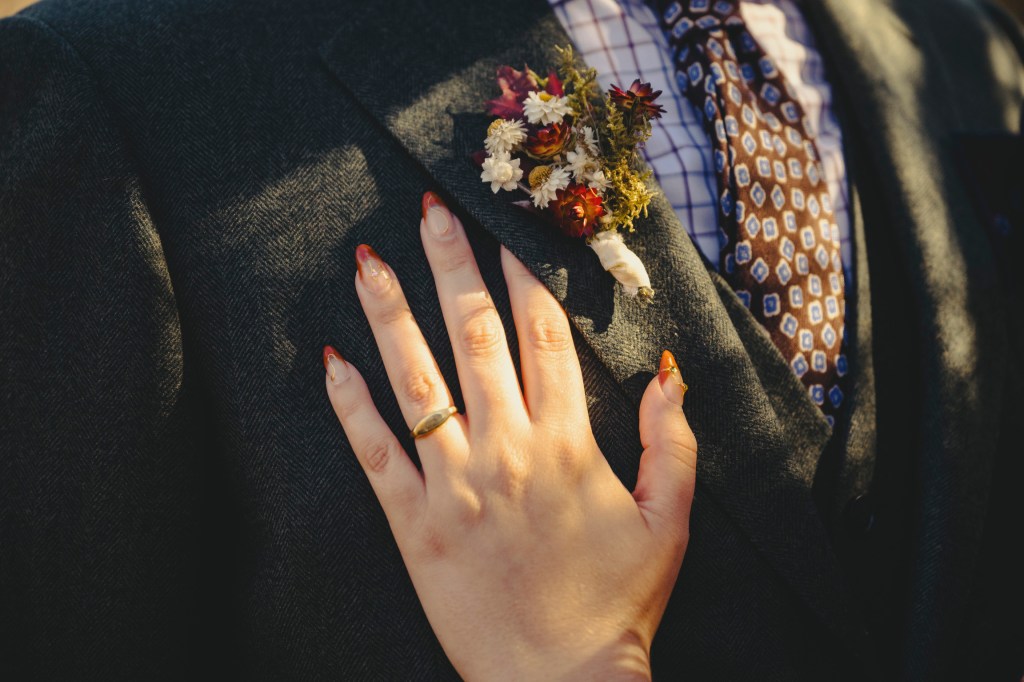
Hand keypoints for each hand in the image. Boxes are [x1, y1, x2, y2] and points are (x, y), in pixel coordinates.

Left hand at [323, 192, 696, 680]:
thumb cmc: (618, 602)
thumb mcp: (670, 521)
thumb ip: (675, 442)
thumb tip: (669, 370)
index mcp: (570, 443)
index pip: (543, 335)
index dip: (523, 274)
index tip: (505, 228)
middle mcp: (509, 448)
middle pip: (475, 334)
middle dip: (453, 263)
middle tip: (430, 208)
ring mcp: (455, 483)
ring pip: (417, 378)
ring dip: (390, 312)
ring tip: (366, 258)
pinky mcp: (413, 522)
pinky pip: (375, 451)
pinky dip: (350, 404)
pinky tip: (329, 359)